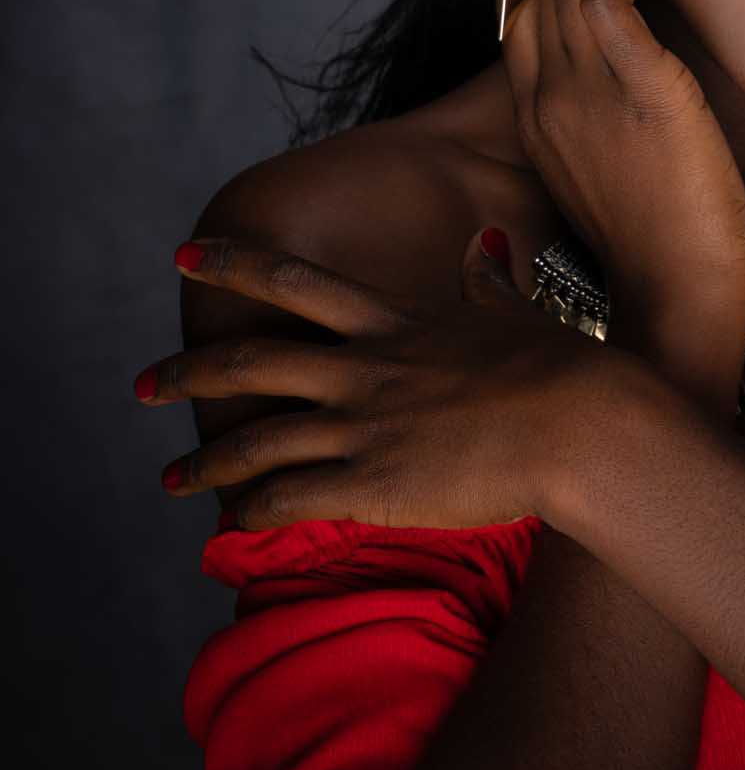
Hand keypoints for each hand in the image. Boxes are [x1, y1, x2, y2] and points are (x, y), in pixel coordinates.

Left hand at [137, 232, 625, 531]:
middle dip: (186, 371)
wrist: (578, 422)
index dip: (234, 265)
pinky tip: (228, 524)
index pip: (296, 284)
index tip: (186, 255)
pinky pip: (287, 500)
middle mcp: (364, 370)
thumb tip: (488, 245)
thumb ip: (486, 284)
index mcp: (393, 325)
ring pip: (255, 439)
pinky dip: (248, 512)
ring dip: (202, 460)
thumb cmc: (557, 367)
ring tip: (167, 478)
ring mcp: (363, 427)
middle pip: (251, 361)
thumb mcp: (513, 314)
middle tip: (140, 384)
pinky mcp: (372, 484)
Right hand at [503, 0, 744, 343]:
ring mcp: (588, 91)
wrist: (676, 293)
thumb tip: (627, 89)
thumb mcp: (609, 177)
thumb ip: (600, 126)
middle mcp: (550, 99)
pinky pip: (611, 2)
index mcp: (539, 122)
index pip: (520, 22)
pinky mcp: (639, 87)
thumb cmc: (657, 245)